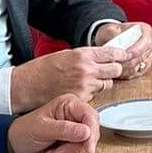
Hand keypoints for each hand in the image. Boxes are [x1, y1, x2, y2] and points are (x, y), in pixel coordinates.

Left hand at [6, 93, 101, 152]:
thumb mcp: (42, 129)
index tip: (87, 148)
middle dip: (76, 149)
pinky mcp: (73, 147)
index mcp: (69, 105)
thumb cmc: (23, 132)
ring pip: (87, 149)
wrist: (14, 148)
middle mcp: (75, 118)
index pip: (91, 116)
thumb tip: (86, 132)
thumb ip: (64, 129)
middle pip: (93, 135)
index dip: (92, 133)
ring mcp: (75, 133)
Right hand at [10, 46, 127, 112]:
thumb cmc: (42, 69)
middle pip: (116, 69)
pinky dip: (90, 94)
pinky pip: (94, 96)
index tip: (124, 56)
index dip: (121, 54)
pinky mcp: (81, 99)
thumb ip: (84, 56)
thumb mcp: (65, 55)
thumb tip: (101, 57)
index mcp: (82, 55)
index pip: (112, 52)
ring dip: (101, 83)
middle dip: (115, 70)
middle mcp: (86, 69)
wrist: (27, 86)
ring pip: (106, 84)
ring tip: (87, 82)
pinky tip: (79, 91)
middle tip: (110, 70)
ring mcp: (84, 86)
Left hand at [93, 19, 151, 76]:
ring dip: (125, 68)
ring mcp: (148, 56)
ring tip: (114, 65)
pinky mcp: (143, 67)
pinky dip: (125, 73)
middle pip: (143, 56)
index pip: (146, 41)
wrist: (110, 40)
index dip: (137, 49)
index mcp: (145, 30)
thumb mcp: (109, 29)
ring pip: (139, 66)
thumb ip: (113, 32)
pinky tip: (116, 69)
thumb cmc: (112, 33)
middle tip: (116, 62)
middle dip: (128, 61)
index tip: (126, 54)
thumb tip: (116, 37)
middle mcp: (150, 43)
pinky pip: (135, 73)